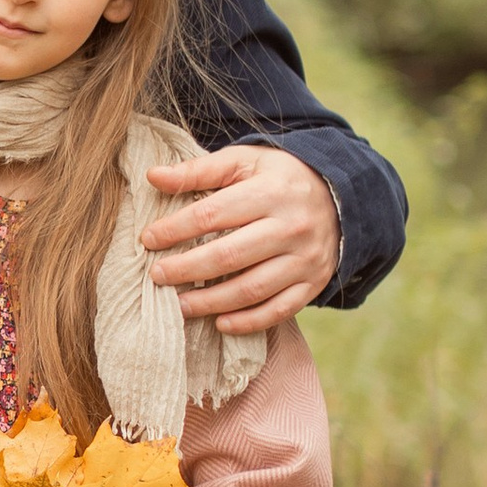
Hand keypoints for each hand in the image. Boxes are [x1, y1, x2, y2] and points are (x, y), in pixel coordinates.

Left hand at [140, 144, 339, 334]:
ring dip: (210, 302)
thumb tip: (153, 176)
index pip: (213, 214)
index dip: (176, 229)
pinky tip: (219, 323)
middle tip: (156, 276)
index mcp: (271, 192)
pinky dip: (248, 321)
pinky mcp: (313, 282)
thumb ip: (199, 170)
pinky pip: (280, 310)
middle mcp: (291, 227)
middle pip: (230, 255)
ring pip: (252, 289)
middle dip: (187, 269)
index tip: (147, 240)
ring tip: (179, 305)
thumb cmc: (278, 177)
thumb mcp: (244, 162)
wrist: (339, 195)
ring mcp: (305, 258)